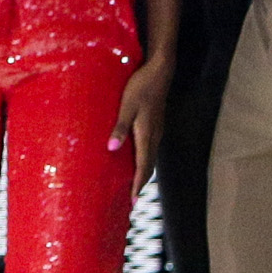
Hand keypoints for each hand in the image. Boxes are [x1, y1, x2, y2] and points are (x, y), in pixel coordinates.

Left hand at [113, 61, 168, 193]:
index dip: (138, 184)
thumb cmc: (140, 87)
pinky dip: (145, 159)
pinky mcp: (155, 123)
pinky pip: (151, 148)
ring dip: (144, 172)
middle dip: (141, 183)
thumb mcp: (127, 106)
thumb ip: (120, 127)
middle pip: (149, 165)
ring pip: (151, 157)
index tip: (132, 200)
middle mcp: (155, 135)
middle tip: (132, 199)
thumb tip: (112, 148)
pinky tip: (137, 159)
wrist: (159, 72)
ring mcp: (157, 130)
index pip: (143, 166)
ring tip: (135, 184)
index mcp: (147, 134)